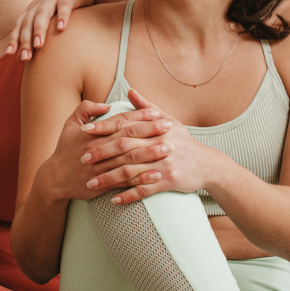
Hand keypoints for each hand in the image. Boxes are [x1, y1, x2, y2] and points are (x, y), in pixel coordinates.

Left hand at [8, 0, 102, 60]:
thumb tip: (20, 59)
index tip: (9, 54)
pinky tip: (61, 28)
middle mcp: (40, 4)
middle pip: (29, 22)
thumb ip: (36, 37)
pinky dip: (62, 17)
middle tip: (25, 57)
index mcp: (33, 10)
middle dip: (25, 40)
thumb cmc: (62, 11)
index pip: (20, 26)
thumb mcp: (48, 22)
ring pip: (43, 14)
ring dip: (39, 30)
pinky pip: (64, 7)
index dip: (14, 39)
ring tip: (38, 45)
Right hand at [35, 99, 174, 202]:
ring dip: (150, 154)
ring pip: (129, 160)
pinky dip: (141, 178)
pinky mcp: (103, 184)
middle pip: (128, 138)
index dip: (139, 117)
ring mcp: (101, 168)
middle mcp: (98, 149)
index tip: (157, 114)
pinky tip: (156, 175)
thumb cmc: (64, 150)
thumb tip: (107, 104)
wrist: (54, 180)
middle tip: (170, 127)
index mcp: (92, 134)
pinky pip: (125, 181)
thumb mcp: (70, 124)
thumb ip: (86, 109)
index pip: (120, 122)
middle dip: (150, 132)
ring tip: (169, 149)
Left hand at [84, 90, 231, 204]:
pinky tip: (113, 199)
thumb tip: (130, 91)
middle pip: (124, 148)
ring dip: (109, 179)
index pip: (124, 126)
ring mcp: (163, 164)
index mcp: (155, 128)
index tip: (85, 131)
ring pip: (131, 172)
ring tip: (91, 184)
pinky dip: (128, 195)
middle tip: (82, 159)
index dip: (103, 128)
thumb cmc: (184, 141)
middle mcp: (158, 145)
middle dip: (101, 154)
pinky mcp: (168, 181)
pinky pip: (144, 190)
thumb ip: (146, 107)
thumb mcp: (168, 121)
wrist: (207, 164)